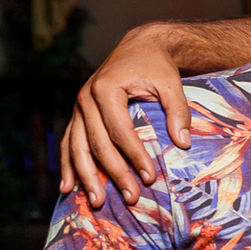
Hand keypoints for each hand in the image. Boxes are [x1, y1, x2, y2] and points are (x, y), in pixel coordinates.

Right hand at [60, 24, 192, 207]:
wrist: (139, 47)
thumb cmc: (156, 66)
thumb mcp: (171, 83)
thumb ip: (178, 110)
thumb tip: (183, 143)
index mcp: (106, 89)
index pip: (119, 130)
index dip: (133, 155)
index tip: (150, 177)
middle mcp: (85, 98)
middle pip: (96, 143)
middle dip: (113, 173)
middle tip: (131, 198)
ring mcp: (79, 107)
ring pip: (76, 146)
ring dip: (85, 176)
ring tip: (96, 202)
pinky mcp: (78, 114)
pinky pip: (68, 142)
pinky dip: (67, 164)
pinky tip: (67, 187)